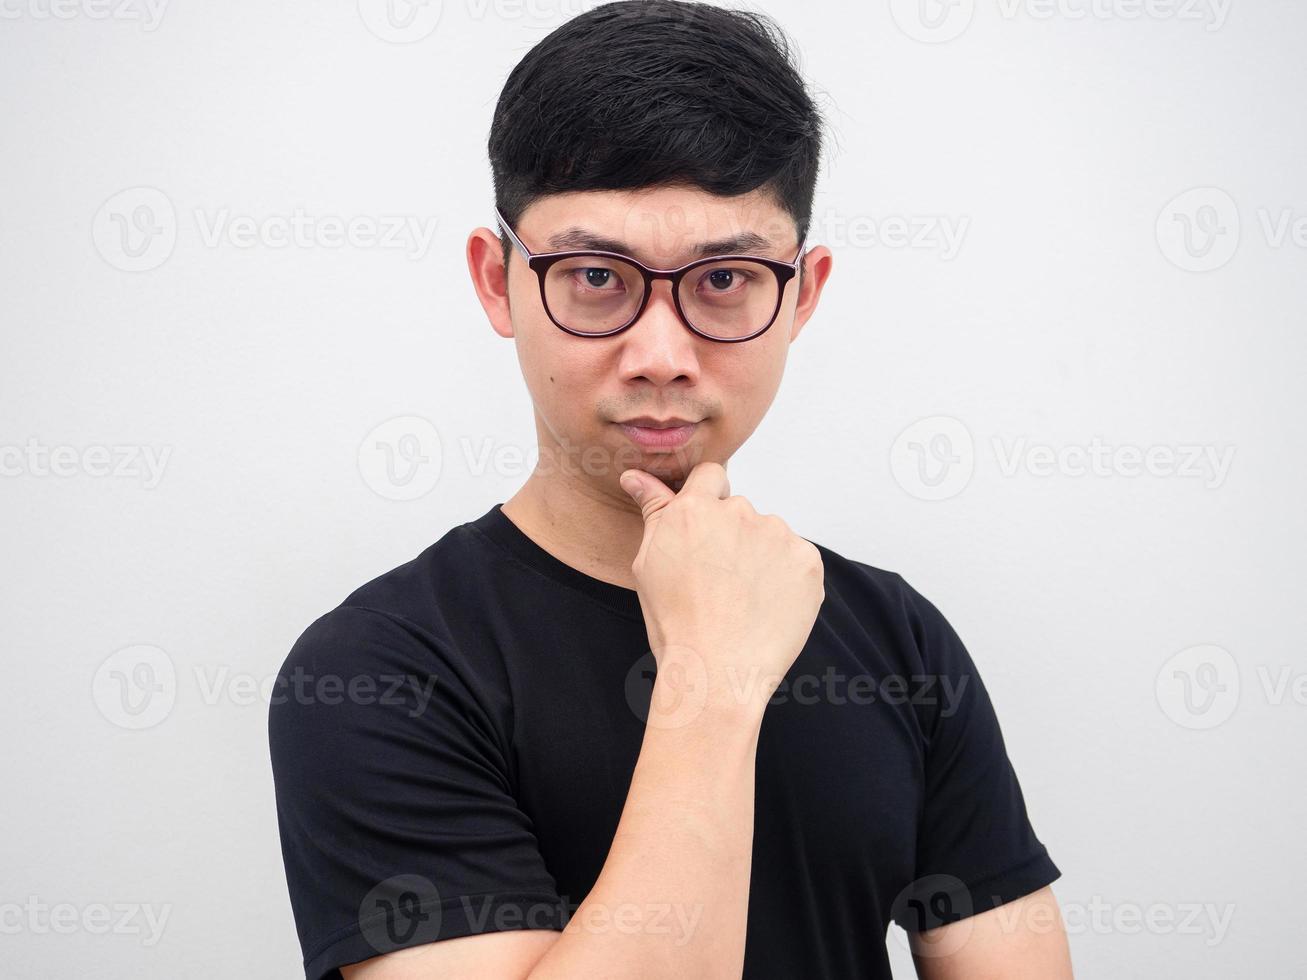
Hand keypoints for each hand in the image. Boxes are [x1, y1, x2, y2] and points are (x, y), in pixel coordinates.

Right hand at [619, 461, 824, 711]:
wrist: (718, 672)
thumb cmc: (676, 624)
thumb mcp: (648, 564)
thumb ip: (653, 511)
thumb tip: (635, 476)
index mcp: (695, 508)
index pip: (711, 476)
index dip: (709, 501)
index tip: (706, 533)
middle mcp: (739, 512)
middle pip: (740, 511)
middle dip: (732, 537)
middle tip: (719, 582)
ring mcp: (778, 534)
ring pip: (769, 536)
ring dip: (760, 557)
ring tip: (743, 601)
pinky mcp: (808, 560)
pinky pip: (796, 559)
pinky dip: (786, 578)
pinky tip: (767, 607)